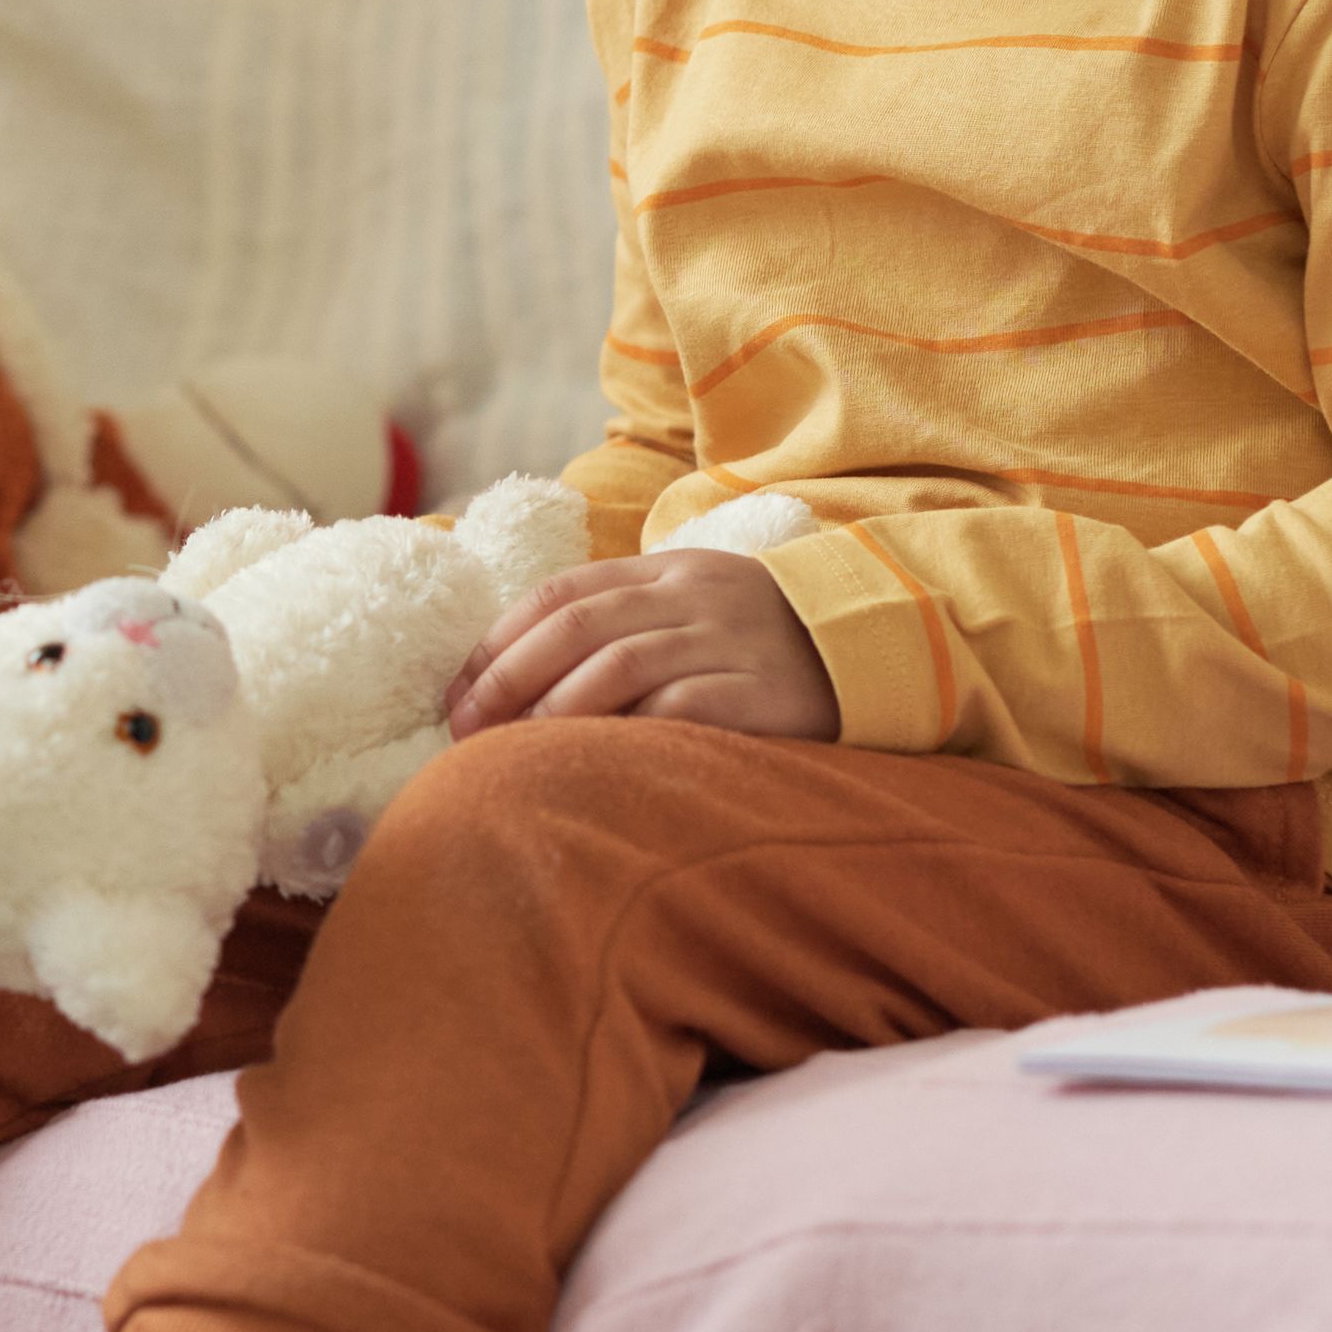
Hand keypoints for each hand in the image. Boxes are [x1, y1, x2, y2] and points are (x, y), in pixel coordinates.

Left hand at [444, 549, 845, 741]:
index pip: (562, 592)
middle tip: (465, 729)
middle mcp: (693, 597)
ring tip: (518, 750)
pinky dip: (629, 733)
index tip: (454, 693)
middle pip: (579, 625)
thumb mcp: (693, 605)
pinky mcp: (765, 695)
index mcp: (667, 570)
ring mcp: (730, 642)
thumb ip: (622, 621)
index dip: (498, 641)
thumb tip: (516, 679)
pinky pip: (683, 710)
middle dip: (508, 678)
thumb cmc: (760, 640)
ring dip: (555, 710)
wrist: (877, 646)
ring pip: (622, 664)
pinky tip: (595, 761)